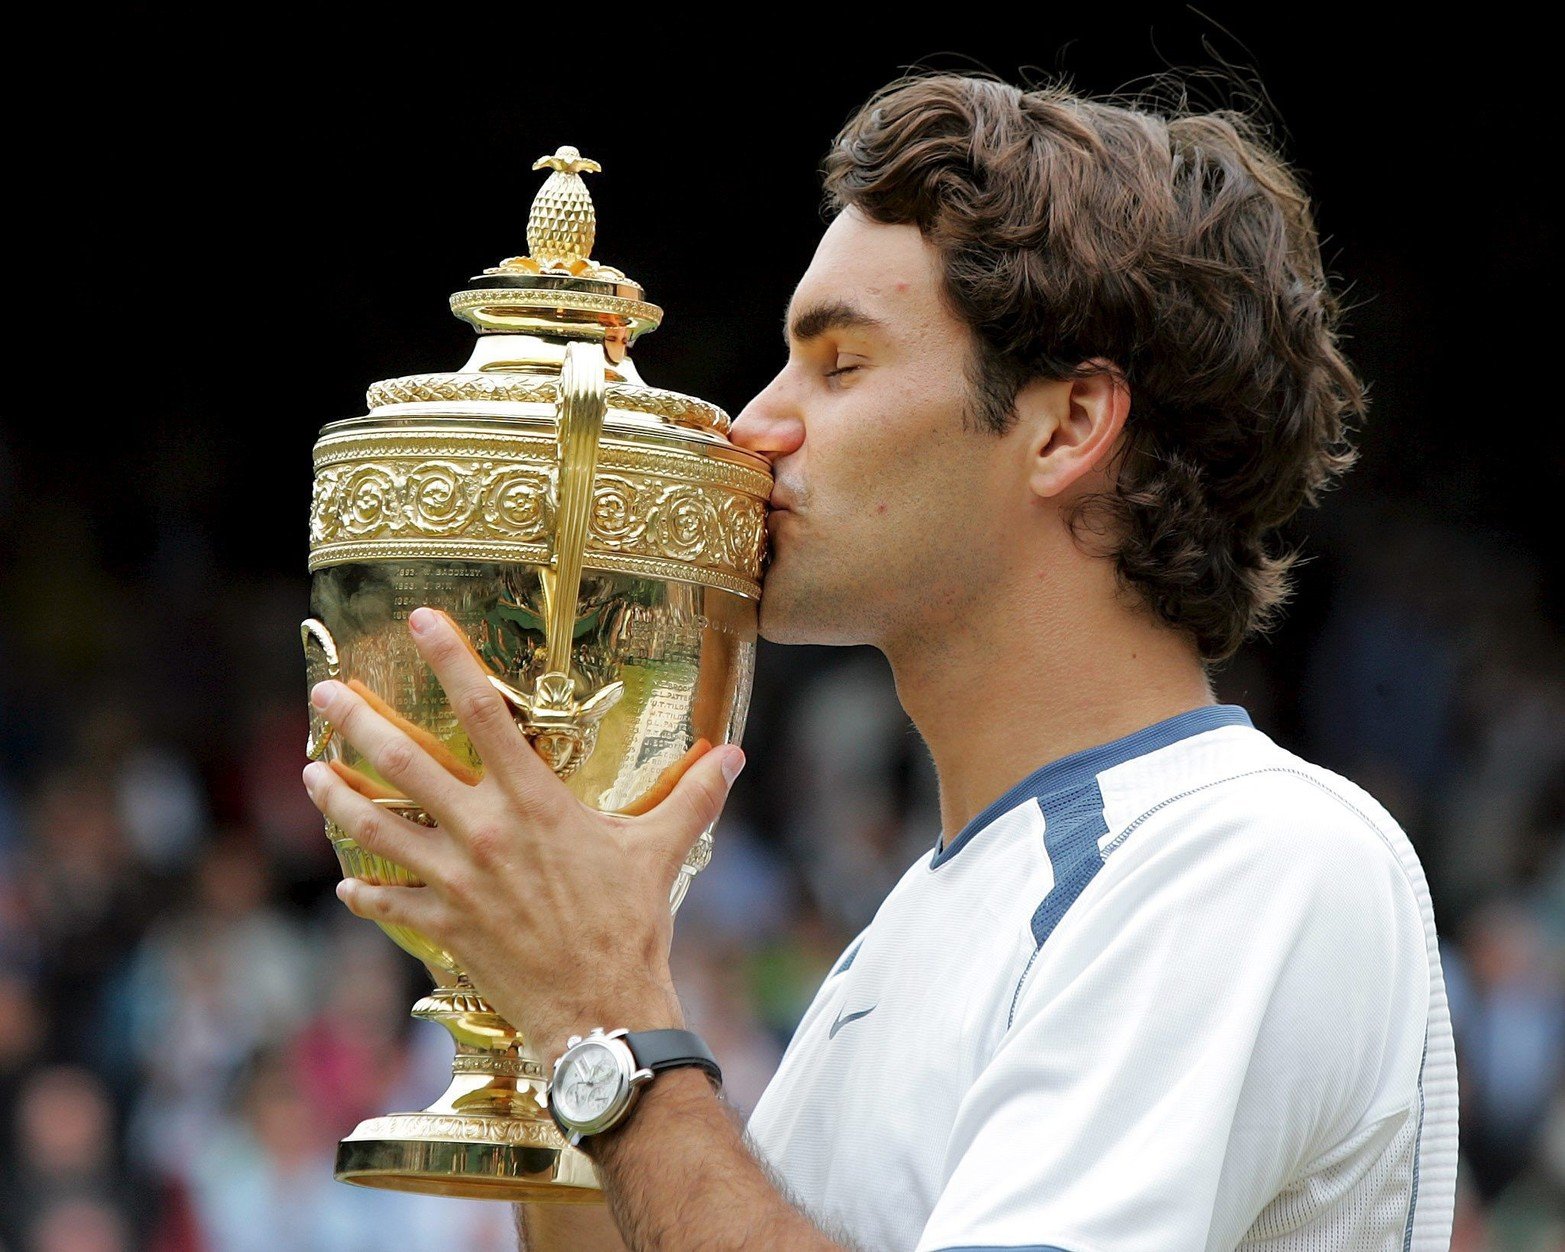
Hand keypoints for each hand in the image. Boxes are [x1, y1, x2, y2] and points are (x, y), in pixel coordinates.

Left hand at [301, 606, 745, 1064]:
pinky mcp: (444, 925)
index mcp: (532, 801)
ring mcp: (455, 879)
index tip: (419, 621)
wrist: (599, 1007)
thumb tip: (733, 755)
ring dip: (339, 796)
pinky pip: (389, 903)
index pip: (481, 713)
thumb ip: (693, 795)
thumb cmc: (630, 924)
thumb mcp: (663, 849)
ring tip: (312, 771)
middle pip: (404, 763)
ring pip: (377, 826)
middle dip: (357, 722)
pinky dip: (365, 891)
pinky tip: (349, 883)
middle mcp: (483, 830)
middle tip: (324, 692)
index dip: (449, 660)